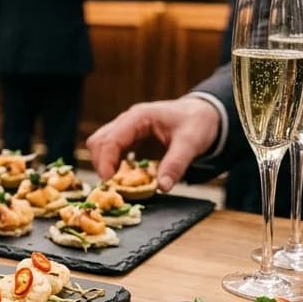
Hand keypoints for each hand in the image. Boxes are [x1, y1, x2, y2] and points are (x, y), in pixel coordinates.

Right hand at [86, 97, 220, 192]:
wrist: (204, 113)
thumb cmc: (197, 123)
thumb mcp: (191, 143)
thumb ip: (176, 164)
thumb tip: (162, 187)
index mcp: (139, 117)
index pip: (111, 139)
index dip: (105, 161)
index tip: (108, 182)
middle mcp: (128, 121)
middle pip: (98, 141)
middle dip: (101, 164)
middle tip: (113, 186)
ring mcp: (127, 129)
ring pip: (101, 144)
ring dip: (104, 164)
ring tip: (118, 183)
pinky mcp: (130, 138)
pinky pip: (111, 150)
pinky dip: (113, 164)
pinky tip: (124, 177)